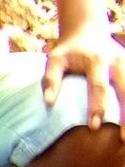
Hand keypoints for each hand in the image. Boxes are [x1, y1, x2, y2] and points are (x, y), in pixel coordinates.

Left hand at [43, 22, 124, 137]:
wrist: (87, 29)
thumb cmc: (68, 50)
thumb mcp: (55, 59)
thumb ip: (51, 79)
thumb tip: (48, 102)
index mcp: (97, 60)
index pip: (98, 87)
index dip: (97, 107)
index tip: (94, 127)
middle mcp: (117, 61)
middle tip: (122, 138)